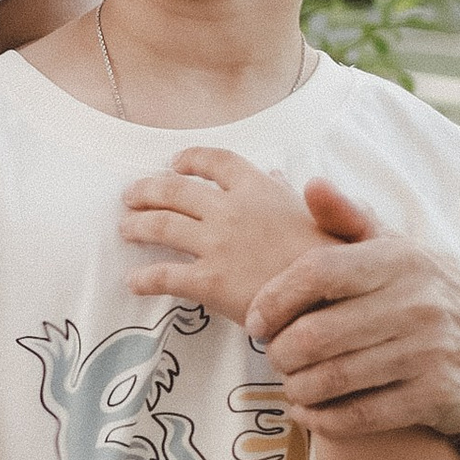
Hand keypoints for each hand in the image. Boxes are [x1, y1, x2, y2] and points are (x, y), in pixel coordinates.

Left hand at [121, 147, 320, 327]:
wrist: (332, 301)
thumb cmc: (334, 259)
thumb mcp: (320, 216)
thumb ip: (288, 196)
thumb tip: (274, 176)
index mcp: (258, 189)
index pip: (215, 160)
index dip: (191, 159)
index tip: (175, 163)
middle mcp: (231, 210)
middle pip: (174, 191)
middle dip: (147, 190)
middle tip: (131, 196)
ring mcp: (217, 245)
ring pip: (161, 226)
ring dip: (137, 225)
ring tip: (125, 227)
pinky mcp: (209, 282)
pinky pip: (164, 276)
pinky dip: (143, 278)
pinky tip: (132, 281)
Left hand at [245, 182, 459, 443]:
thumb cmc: (431, 298)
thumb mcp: (399, 252)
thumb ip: (350, 220)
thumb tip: (310, 184)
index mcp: (400, 260)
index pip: (316, 273)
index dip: (274, 299)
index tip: (256, 321)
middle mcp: (417, 303)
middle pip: (316, 334)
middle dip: (281, 353)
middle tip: (274, 358)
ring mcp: (429, 352)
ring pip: (332, 378)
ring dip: (298, 388)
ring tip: (290, 385)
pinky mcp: (436, 396)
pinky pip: (360, 415)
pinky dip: (324, 419)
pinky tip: (310, 412)